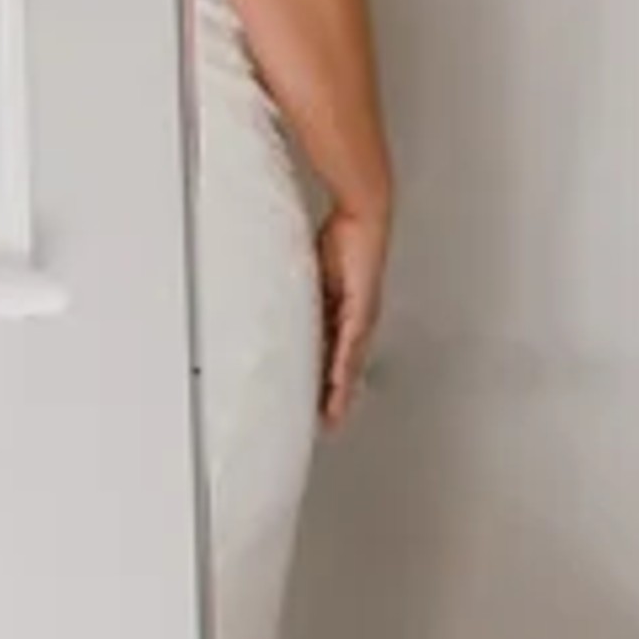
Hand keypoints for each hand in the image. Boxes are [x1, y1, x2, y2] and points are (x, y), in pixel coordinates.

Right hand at [316, 199, 387, 425]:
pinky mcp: (362, 311)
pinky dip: (343, 371)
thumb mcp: (312, 269)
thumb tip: (275, 295)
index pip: (330, 353)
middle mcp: (356, 320)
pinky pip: (350, 348)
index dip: (323, 378)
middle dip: (333, 395)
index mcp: (342, 312)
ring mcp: (361, 318)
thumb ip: (298, 288)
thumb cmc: (343, 236)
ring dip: (339, 392)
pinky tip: (337, 388)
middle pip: (342, 367)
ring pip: (348, 365)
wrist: (363, 216)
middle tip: (324, 422)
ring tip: (330, 418)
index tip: (313, 400)